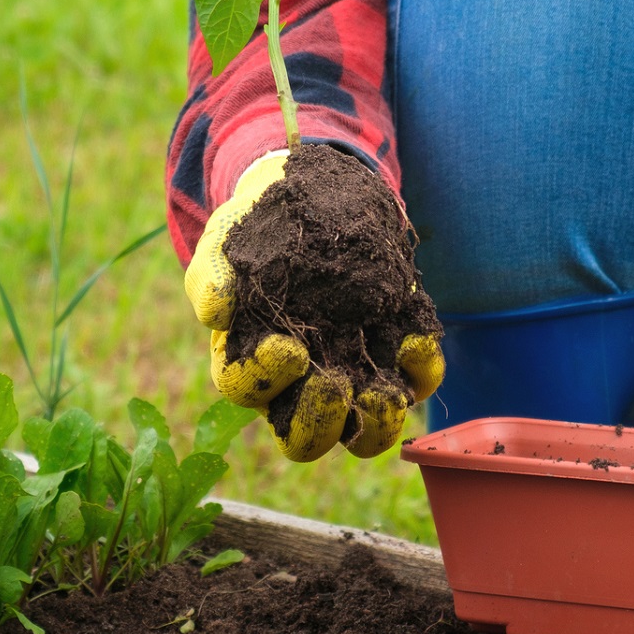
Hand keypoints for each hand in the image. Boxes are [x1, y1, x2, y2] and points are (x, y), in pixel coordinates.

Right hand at [185, 151, 444, 460]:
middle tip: (334, 383)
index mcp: (249, 359)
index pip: (247, 390)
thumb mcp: (228, 238)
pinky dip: (419, 370)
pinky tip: (413, 339)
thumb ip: (213, 275)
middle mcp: (299, 381)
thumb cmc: (257, 227)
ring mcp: (351, 372)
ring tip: (380, 391)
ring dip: (376, 421)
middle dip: (320, 421)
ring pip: (366, 432)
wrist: (312, 194)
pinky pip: (415, 382)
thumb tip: (215, 313)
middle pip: (307, 438)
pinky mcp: (394, 351)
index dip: (265, 380)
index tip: (287, 347)